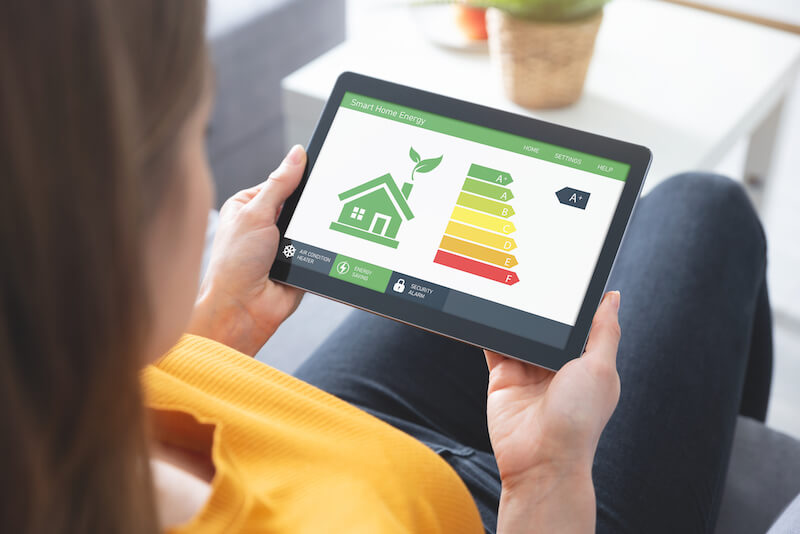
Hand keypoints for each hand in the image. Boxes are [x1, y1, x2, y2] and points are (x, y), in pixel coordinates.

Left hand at [187, 145, 305, 355]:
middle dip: (309, 208)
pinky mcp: (299, 264)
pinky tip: (322, 248)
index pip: (280, 182)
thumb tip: (296, 155)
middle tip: (319, 205)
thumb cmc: (234, 264)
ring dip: (314, 231)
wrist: (243, 310)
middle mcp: (264, 225)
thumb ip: (279, 184)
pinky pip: (318, 250)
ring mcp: (283, 246)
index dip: (298, 176)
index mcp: (247, 207)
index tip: (320, 167)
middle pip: (299, 204)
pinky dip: (321, 250)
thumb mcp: (255, 214)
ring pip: (311, 227)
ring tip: (313, 233)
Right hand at [486, 291, 620, 532]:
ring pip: (519, 333)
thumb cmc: (579, 420)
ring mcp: (528, 372)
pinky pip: (494, 346)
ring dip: (514, 314)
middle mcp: (556, 368)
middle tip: (532, 272)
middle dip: (541, 305)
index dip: (574, 302)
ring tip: (507, 283)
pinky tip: (485, 308)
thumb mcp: (600, 368)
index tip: (566, 273)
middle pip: (547, 327)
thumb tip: (612, 297)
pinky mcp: (502, 378)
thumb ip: (604, 330)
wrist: (540, 460)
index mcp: (586, 364)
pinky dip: (488, 329)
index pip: (579, 325)